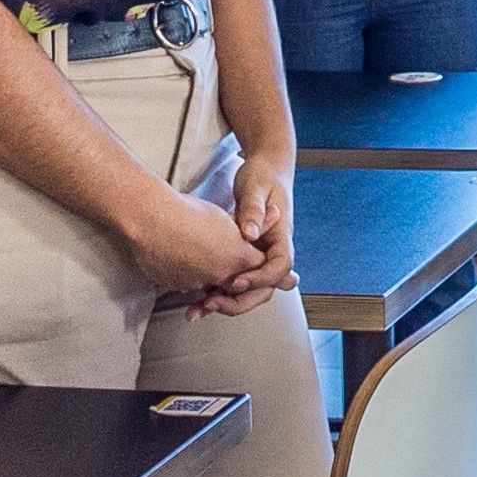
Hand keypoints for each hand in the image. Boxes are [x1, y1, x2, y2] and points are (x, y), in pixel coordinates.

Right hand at [117, 187, 271, 299]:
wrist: (151, 219)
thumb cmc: (188, 213)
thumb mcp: (227, 216)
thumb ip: (254, 224)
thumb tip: (276, 215)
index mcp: (238, 257)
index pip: (259, 269)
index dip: (259, 266)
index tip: (258, 264)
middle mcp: (220, 275)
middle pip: (237, 286)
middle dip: (237, 280)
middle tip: (232, 271)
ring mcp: (196, 283)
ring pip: (210, 288)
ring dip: (211, 281)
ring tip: (202, 260)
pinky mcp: (176, 287)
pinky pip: (187, 287)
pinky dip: (189, 278)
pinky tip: (185, 261)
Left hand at [194, 151, 298, 317]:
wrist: (266, 168)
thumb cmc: (264, 176)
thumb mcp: (257, 188)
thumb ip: (253, 211)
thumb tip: (250, 234)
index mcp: (280, 235)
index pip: (280, 267)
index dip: (259, 278)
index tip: (237, 282)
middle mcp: (271, 249)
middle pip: (265, 287)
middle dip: (239, 300)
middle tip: (212, 304)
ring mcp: (257, 254)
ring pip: (247, 288)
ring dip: (225, 301)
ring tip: (198, 308)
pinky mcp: (242, 255)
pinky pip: (234, 278)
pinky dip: (217, 291)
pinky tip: (196, 297)